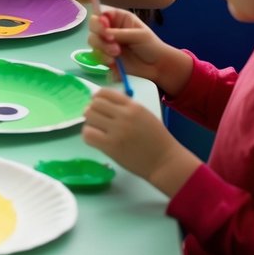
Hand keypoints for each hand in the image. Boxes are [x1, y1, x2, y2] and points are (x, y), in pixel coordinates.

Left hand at [83, 88, 199, 192]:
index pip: (105, 93)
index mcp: (133, 106)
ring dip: (90, 123)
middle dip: (92, 111)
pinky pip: (88, 134)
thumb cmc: (157, 140)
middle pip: (94, 104)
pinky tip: (96, 140)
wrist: (165, 161)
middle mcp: (124, 115)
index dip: (97, 98)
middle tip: (97, 120)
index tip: (98, 105)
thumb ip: (126, 108)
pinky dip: (88, 136)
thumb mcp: (144, 116)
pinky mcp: (111, 145)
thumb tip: (103, 103)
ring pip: (88, 117)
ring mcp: (117, 130)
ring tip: (97, 130)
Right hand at [86, 7, 183, 84]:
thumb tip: (104, 32)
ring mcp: (106, 42)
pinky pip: (95, 55)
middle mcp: (109, 28)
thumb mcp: (138, 35)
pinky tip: (113, 61)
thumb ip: (120, 33)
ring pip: (92, 41)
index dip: (99, 19)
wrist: (156, 66)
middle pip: (93, 26)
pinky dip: (102, 58)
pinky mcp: (104, 55)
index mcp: (118, 18)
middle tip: (111, 41)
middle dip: (100, 35)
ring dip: (102, 48)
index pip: (101, 13)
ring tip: (116, 54)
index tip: (104, 27)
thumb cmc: (151, 46)